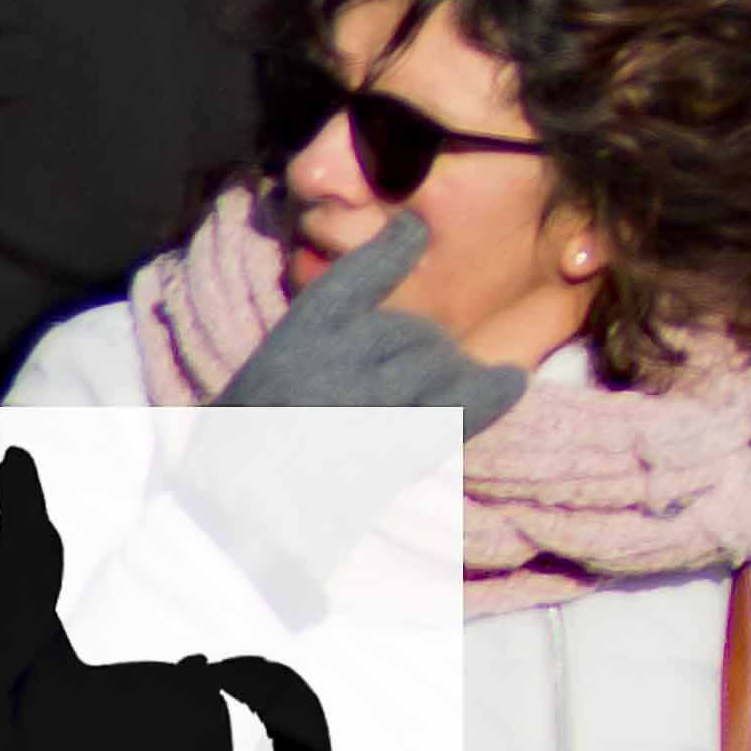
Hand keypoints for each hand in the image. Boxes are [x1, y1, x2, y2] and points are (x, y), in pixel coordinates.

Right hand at [211, 222, 530, 436]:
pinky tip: (510, 381)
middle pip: (412, 331)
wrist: (240, 521)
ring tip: (411, 408)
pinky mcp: (403, 443)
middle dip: (417, 352)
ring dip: (442, 381)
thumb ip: (316, 339)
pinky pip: (466, 405)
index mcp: (300, 335)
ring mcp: (377, 398)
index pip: (358, 275)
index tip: (415, 229)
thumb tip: (377, 301)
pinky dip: (492, 392)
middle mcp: (344, 354)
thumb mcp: (264, 374)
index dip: (392, 248)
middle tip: (387, 390)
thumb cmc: (242, 449)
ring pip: (441, 365)